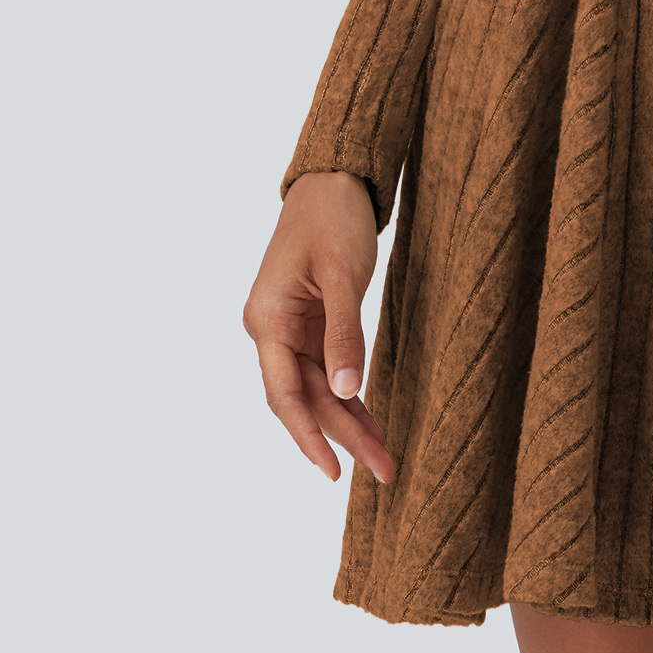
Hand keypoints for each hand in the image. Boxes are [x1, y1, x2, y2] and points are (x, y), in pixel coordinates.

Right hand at [243, 170, 395, 485]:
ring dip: (348, 422)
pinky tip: (368, 422)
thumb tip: (345, 390)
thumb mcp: (343, 274)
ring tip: (383, 458)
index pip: (286, 394)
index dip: (309, 436)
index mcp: (268, 320)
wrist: (331, 181)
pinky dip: (348, 395)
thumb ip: (343, 333)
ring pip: (317, 389)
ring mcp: (288, 329)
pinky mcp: (308, 323)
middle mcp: (270, 330)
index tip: (334, 471)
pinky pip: (326, 370)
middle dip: (342, 436)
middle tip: (384, 471)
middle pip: (305, 398)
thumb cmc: (333, 219)